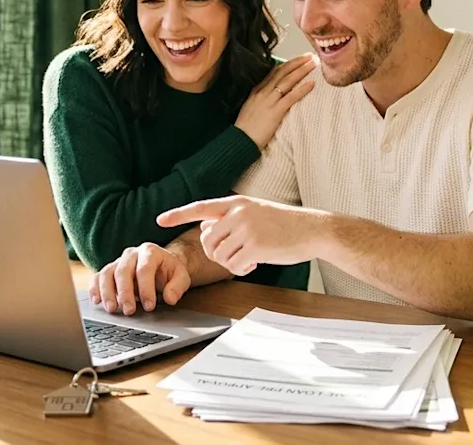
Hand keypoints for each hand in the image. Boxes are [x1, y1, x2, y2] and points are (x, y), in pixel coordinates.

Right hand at [88, 243, 190, 314]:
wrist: (160, 266)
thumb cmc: (169, 272)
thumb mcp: (181, 277)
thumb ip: (178, 286)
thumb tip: (170, 298)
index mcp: (150, 252)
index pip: (144, 269)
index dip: (146, 288)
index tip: (149, 306)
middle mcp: (131, 254)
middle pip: (123, 271)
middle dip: (125, 292)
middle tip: (129, 311)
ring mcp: (118, 262)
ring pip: (107, 273)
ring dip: (107, 292)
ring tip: (111, 309)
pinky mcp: (109, 271)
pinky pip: (97, 277)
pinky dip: (95, 289)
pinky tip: (96, 301)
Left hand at [157, 196, 327, 275]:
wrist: (312, 229)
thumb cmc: (284, 224)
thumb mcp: (255, 212)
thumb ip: (230, 219)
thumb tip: (206, 230)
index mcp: (236, 203)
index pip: (200, 207)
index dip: (178, 214)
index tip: (160, 220)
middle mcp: (238, 213)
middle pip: (207, 241)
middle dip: (217, 253)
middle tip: (236, 255)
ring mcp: (246, 229)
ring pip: (219, 256)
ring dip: (231, 263)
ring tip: (249, 258)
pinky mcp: (255, 247)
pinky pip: (233, 266)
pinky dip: (242, 270)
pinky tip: (255, 264)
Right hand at [234, 54, 316, 148]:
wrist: (240, 140)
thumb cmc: (246, 129)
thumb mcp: (250, 108)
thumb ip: (261, 100)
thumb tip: (272, 97)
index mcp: (257, 91)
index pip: (274, 72)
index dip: (288, 64)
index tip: (299, 59)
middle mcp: (263, 92)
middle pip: (282, 72)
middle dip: (297, 62)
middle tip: (310, 55)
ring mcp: (269, 101)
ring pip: (287, 81)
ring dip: (302, 71)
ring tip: (314, 63)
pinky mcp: (275, 111)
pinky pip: (291, 97)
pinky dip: (302, 89)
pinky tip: (312, 84)